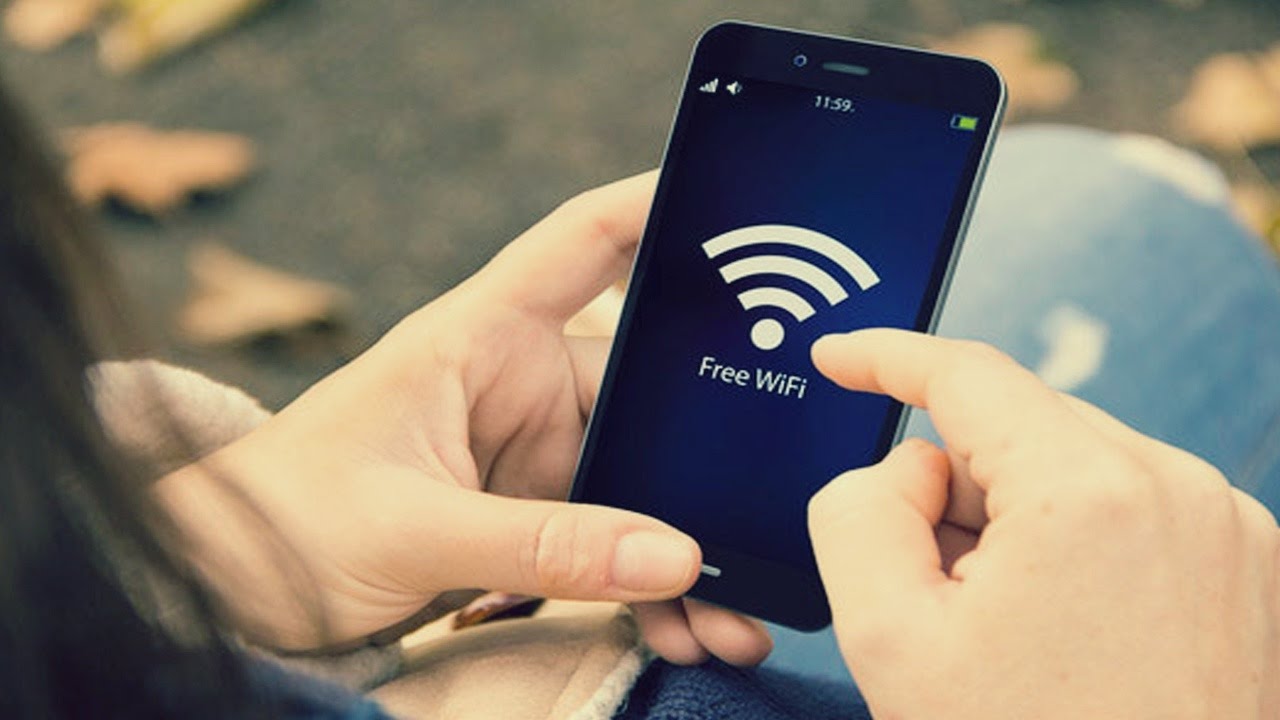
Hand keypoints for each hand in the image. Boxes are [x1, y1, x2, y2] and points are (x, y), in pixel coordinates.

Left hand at [157, 172, 770, 664]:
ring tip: (738, 612)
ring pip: (640, 483)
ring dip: (688, 544)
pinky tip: (686, 628)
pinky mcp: (530, 519)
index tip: (740, 202)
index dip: (657, 207)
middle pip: (644, 387)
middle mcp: (517, 386)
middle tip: (780, 501)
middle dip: (708, 451)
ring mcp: (530, 457)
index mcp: (480, 338)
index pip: (583, 244)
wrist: (231, 590)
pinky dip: (648, 586)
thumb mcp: (411, 527)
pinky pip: (611, 544)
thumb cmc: (285, 519)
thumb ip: (541, 543)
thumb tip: (673, 556)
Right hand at [807, 329, 1279, 717]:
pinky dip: (1072, 540)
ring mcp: (1226, 525)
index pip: (967, 374)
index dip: (885, 356)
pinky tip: (1059, 629)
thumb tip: (909, 469)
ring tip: (1006, 630)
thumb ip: (859, 511)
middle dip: (954, 484)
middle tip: (931, 588)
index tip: (839, 358)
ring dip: (1013, 519)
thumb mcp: (890, 638)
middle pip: (1018, 427)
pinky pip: (1127, 505)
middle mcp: (1177, 487)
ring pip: (1072, 465)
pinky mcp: (1248, 563)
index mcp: (1089, 491)